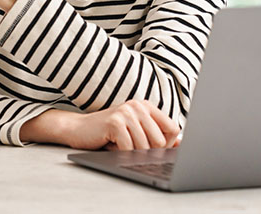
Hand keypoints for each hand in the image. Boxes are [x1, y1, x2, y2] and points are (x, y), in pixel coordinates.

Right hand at [65, 100, 180, 150]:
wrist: (79, 129)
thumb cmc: (108, 133)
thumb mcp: (135, 132)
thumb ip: (158, 136)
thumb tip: (181, 145)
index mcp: (146, 106)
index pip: (173, 129)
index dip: (166, 144)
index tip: (151, 147)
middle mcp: (138, 106)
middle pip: (161, 140)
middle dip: (149, 151)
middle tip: (132, 148)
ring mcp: (126, 112)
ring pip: (146, 147)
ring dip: (134, 154)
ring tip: (121, 145)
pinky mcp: (115, 122)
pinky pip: (130, 148)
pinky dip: (123, 154)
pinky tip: (113, 146)